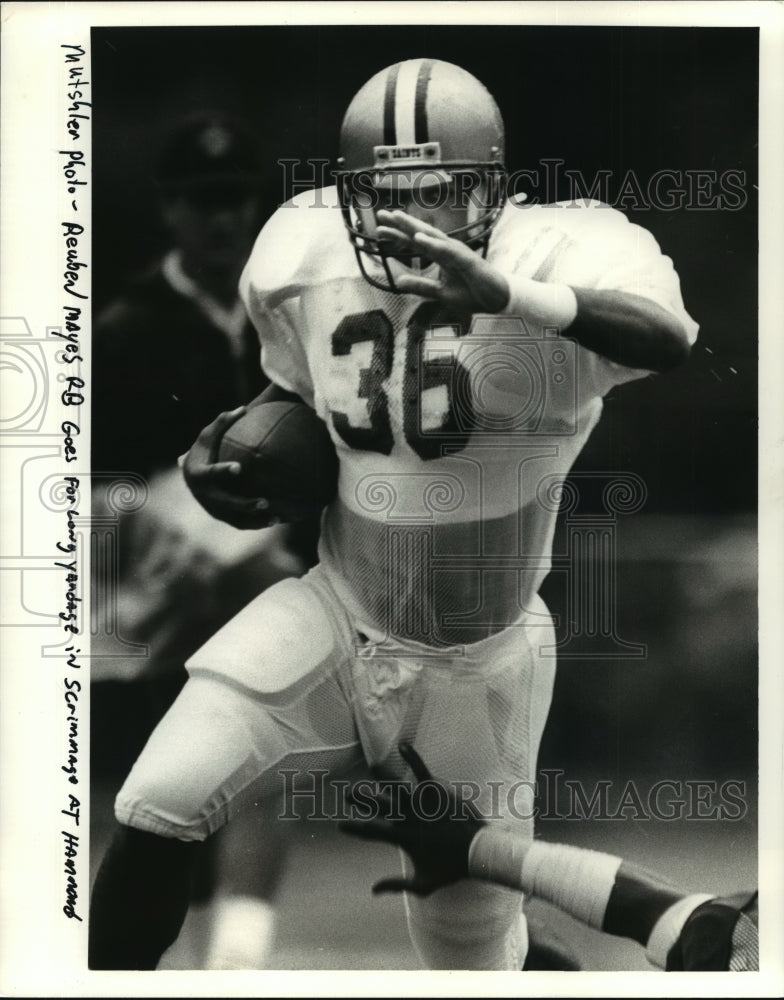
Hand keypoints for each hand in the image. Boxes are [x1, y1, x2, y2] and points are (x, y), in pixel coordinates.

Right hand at [180, 407, 278, 529]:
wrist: (191, 474)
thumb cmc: (205, 450)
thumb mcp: (209, 435)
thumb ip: (223, 422)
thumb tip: (244, 407)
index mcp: (199, 474)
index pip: (212, 473)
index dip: (224, 471)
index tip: (239, 467)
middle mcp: (205, 496)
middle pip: (226, 503)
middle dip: (245, 505)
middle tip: (265, 501)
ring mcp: (213, 509)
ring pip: (236, 519)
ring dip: (256, 521)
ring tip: (277, 518)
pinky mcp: (224, 517)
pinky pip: (242, 523)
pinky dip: (258, 524)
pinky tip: (279, 519)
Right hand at [339, 741, 485, 896]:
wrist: (476, 852)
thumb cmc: (452, 869)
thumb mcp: (423, 884)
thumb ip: (397, 885)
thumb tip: (373, 890)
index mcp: (403, 838)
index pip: (372, 833)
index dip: (354, 829)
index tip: (340, 825)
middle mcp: (408, 819)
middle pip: (380, 807)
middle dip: (362, 799)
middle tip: (347, 793)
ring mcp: (422, 805)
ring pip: (397, 787)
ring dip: (383, 777)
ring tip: (373, 765)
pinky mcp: (436, 792)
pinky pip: (421, 771)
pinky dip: (412, 757)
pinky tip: (403, 745)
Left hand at [375, 209, 509, 312]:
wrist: (496, 299)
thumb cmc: (472, 292)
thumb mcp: (440, 292)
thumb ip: (421, 286)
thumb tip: (399, 282)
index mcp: (440, 255)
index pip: (415, 242)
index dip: (398, 235)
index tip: (379, 229)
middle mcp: (447, 249)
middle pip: (421, 233)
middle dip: (401, 223)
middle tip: (381, 214)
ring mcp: (457, 253)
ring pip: (432, 237)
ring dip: (414, 227)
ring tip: (397, 218)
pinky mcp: (467, 261)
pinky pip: (447, 251)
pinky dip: (433, 244)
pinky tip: (419, 238)